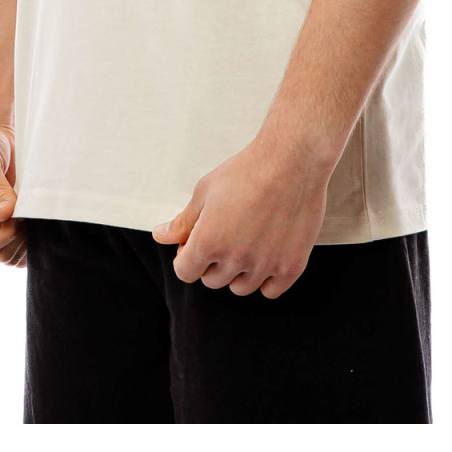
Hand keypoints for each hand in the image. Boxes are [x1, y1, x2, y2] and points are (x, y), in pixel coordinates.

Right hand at [0, 122, 26, 265]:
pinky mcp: (6, 220)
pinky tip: (37, 215)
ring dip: (27, 238)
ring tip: (33, 211)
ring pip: (10, 252)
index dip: (4, 235)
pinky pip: (20, 241)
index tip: (17, 212)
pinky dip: (32, 234)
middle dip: (18, 237)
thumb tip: (6, 216)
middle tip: (29, 211)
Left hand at [151, 136, 333, 297]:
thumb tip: (160, 236)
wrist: (291, 160)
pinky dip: (266, 279)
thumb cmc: (245, 171)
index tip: (196, 241)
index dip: (186, 256)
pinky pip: (270, 290)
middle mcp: (235, 259)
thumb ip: (183, 221)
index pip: (185, 272)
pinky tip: (266, 255)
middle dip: (211, 261)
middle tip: (225, 234)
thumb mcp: (205, 191)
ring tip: (246, 242)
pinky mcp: (291, 266)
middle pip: (212, 280)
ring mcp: (265, 265)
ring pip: (240, 287)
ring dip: (238, 272)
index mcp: (208, 242)